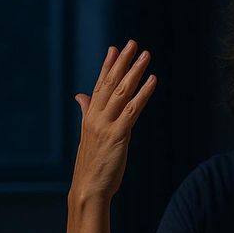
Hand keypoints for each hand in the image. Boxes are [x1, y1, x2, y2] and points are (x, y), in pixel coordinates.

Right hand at [68, 39, 156, 202]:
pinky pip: (132, 110)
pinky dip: (143, 93)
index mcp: (90, 117)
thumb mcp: (89, 135)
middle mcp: (96, 118)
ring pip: (122, 93)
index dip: (108, 66)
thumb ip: (87, 112)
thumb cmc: (91, 165)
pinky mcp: (118, 136)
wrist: (88, 189)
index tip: (115, 49)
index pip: (100, 86)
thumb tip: (81, 96)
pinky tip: (152, 81)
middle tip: (133, 44)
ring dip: (135, 72)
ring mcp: (106, 126)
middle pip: (111, 84)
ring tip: (146, 56)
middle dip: (123, 62)